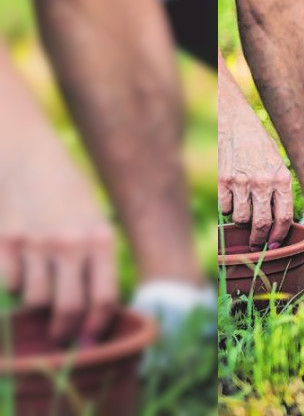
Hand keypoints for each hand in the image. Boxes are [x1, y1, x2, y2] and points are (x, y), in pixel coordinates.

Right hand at [0, 141, 117, 344]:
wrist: (27, 157)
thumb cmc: (67, 194)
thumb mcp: (94, 220)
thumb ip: (96, 260)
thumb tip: (96, 312)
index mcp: (100, 238)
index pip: (104, 299)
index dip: (97, 326)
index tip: (90, 337)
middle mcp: (69, 243)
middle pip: (68, 309)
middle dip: (64, 331)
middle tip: (61, 336)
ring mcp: (34, 243)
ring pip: (35, 300)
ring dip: (37, 302)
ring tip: (40, 283)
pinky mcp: (3, 242)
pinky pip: (8, 284)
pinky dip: (13, 282)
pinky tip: (19, 265)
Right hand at [217, 112, 292, 248]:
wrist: (236, 123)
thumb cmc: (259, 146)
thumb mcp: (277, 164)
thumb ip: (279, 189)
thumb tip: (279, 222)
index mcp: (282, 178)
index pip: (284, 217)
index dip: (279, 236)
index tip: (275, 245)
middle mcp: (263, 182)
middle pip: (262, 224)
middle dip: (259, 239)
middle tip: (257, 244)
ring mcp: (242, 182)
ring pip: (241, 219)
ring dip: (242, 221)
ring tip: (244, 212)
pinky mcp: (223, 181)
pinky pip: (225, 208)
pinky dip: (227, 208)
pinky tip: (231, 198)